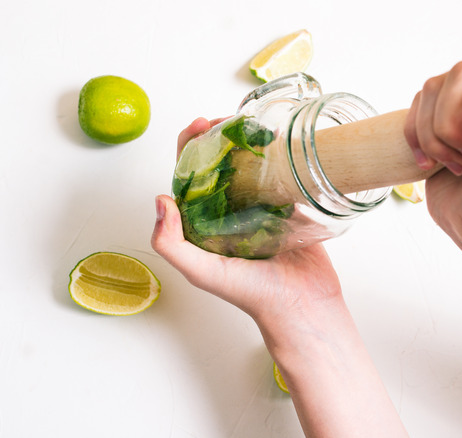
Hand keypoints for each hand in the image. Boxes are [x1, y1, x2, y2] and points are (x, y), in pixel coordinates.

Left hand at [154, 117, 342, 326]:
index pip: (189, 176)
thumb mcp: (202, 272)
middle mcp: (229, 212)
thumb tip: (160, 200)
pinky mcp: (289, 207)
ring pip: (249, 166)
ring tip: (255, 124)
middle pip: (219, 164)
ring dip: (249, 143)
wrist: (301, 305)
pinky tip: (281, 142)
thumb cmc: (252, 295)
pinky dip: (279, 157)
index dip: (189, 148)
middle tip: (230, 119)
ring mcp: (260, 208)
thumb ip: (172, 244)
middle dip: (220, 137)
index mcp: (204, 223)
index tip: (199, 125)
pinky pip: (280, 176)